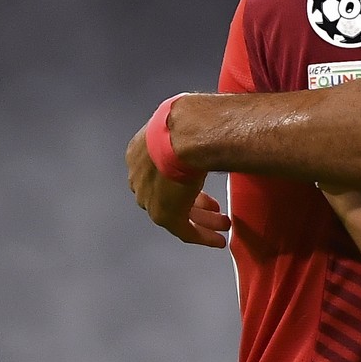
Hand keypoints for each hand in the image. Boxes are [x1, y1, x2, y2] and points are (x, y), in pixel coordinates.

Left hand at [126, 125, 231, 247]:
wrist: (182, 134)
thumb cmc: (186, 122)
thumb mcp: (185, 123)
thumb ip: (191, 132)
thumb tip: (210, 126)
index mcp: (139, 152)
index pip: (159, 174)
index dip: (182, 178)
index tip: (199, 184)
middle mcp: (140, 177)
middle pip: (168, 195)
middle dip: (195, 202)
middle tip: (214, 208)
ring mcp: (149, 197)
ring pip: (178, 214)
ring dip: (203, 220)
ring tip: (222, 223)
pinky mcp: (164, 214)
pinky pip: (185, 230)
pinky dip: (202, 236)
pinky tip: (217, 239)